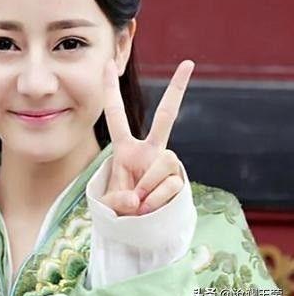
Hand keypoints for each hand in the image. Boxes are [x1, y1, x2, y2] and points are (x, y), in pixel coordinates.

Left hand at [99, 59, 194, 215]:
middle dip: (177, 90)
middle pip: (166, 116)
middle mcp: (149, 151)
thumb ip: (117, 200)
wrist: (140, 232)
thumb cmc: (120, 213)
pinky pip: (170, 184)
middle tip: (189, 63)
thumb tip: (137, 199)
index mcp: (125, 149)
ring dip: (149, 186)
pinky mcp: (179, 179)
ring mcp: (166, 164)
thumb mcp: (108, 205)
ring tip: (139, 204)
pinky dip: (156, 200)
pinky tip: (151, 209)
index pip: (116, 114)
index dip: (111, 90)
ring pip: (165, 161)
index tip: (108, 64)